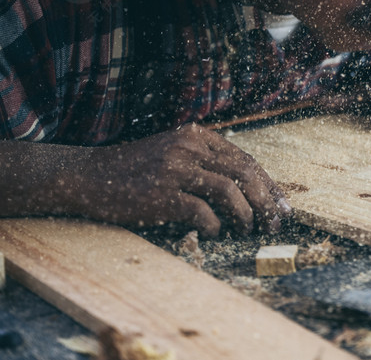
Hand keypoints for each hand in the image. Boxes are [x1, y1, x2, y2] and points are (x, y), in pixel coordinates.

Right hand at [82, 124, 290, 237]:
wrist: (88, 176)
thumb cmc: (135, 171)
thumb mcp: (173, 154)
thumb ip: (206, 163)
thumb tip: (248, 193)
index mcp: (197, 136)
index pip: (246, 160)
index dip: (269, 185)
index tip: (282, 206)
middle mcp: (189, 148)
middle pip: (245, 173)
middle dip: (267, 201)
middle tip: (275, 223)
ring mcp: (174, 169)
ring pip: (229, 191)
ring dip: (246, 215)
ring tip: (247, 230)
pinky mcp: (161, 194)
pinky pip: (202, 212)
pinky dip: (215, 226)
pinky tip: (214, 232)